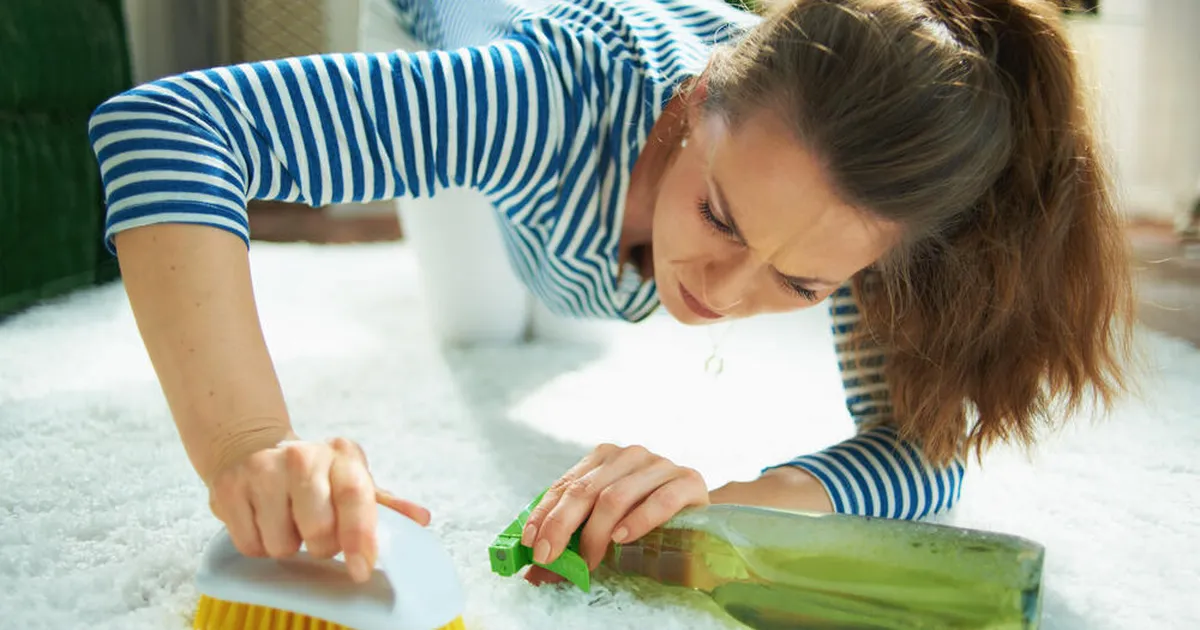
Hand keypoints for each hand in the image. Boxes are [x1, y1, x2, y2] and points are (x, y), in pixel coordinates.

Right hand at [207, 437, 430, 582]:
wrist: (251, 448)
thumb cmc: (314, 474)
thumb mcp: (351, 479)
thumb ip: (385, 504)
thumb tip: (422, 520)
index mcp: (341, 456)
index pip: (357, 497)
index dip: (360, 537)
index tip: (361, 568)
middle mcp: (302, 457)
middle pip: (319, 531)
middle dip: (321, 545)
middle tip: (316, 531)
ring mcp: (262, 471)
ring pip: (282, 544)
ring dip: (287, 544)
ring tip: (286, 521)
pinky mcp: (229, 490)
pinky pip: (250, 545)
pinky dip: (258, 544)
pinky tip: (262, 521)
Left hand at [520, 444, 708, 577]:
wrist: (700, 514)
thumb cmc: (645, 518)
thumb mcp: (605, 525)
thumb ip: (573, 540)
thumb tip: (535, 573)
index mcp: (604, 458)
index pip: (566, 485)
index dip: (544, 514)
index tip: (531, 542)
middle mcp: (629, 455)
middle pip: (585, 490)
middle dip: (561, 526)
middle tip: (549, 557)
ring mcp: (659, 464)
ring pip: (616, 496)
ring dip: (596, 534)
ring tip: (589, 562)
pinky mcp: (687, 480)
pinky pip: (659, 500)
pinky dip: (637, 521)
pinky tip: (621, 539)